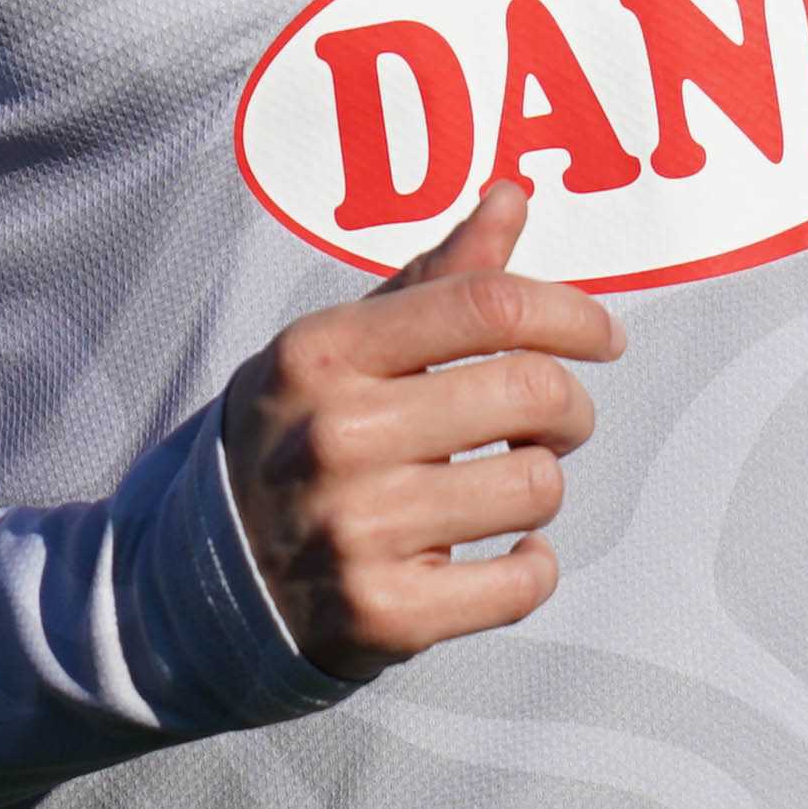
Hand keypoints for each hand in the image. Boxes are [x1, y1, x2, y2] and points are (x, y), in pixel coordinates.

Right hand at [220, 179, 624, 679]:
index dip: (570, 314)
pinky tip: (507, 553)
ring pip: (537, 486)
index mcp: (324, 352)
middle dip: (568, 406)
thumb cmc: (298, 438)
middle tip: (553, 420)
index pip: (487, 305)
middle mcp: (336, 436)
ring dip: (541, 484)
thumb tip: (513, 196)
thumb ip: (434, 277)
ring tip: (503, 486)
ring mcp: (358, 529)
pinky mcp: (386, 613)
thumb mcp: (340, 347)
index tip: (602, 336)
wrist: (205, 578)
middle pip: (531, 391)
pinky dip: (532, 568)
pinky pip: (521, 583)